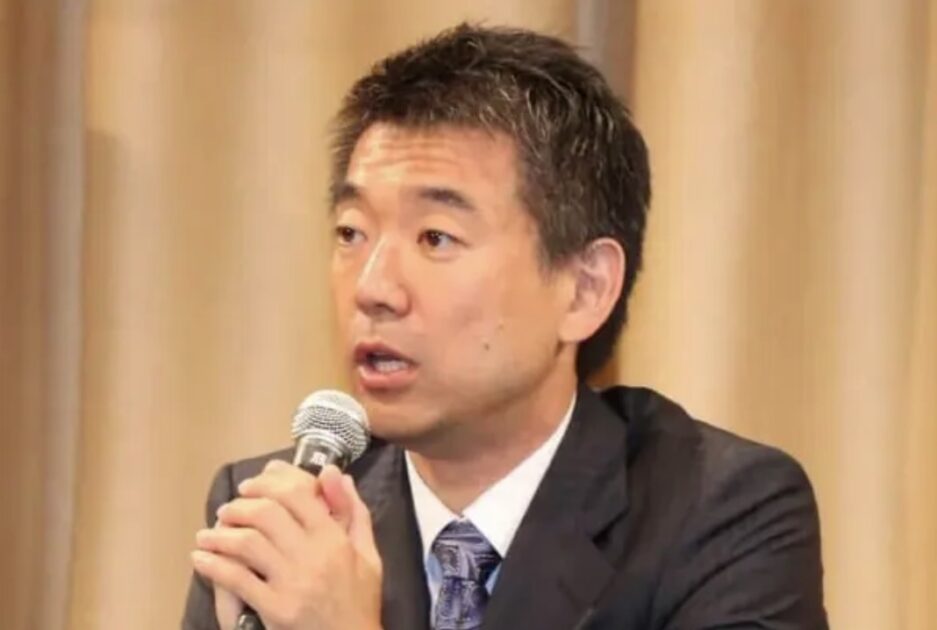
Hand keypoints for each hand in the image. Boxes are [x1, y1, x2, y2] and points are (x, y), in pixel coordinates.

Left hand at [191, 462, 382, 629]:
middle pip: (267, 514)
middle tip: (227, 509)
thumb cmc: (360, 600)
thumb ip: (353, 511)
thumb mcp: (369, 553)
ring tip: (208, 534)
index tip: (249, 486)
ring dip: (221, 534)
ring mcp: (292, 583)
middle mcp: (312, 555)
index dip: (268, 483)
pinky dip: (213, 565)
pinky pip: (237, 580)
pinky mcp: (276, 609)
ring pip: (248, 543)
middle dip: (240, 506)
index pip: (297, 495)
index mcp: (334, 538)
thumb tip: (336, 474)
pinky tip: (201, 559)